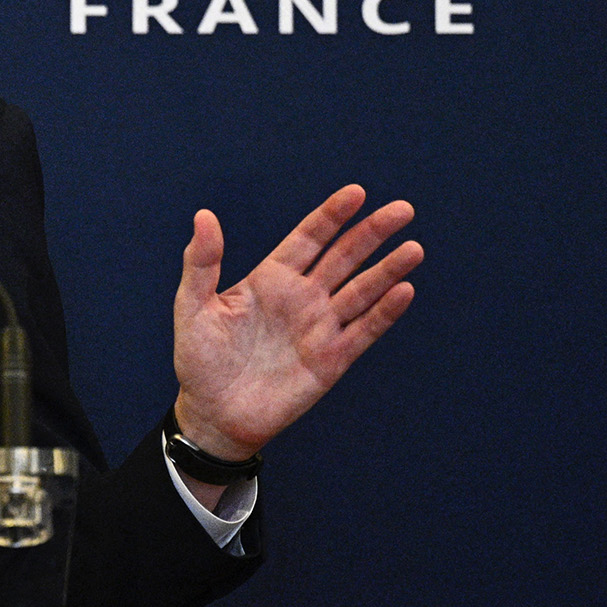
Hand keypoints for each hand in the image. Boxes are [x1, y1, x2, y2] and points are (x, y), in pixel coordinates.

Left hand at [171, 184, 421, 460]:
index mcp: (271, 279)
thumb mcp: (193, 306)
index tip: (356, 192)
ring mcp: (320, 327)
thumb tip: (204, 215)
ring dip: (387, 270)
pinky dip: (384, 311)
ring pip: (362, 290)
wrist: (214, 414)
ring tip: (413, 248)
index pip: (309, 238)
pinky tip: (403, 290)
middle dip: (372, 232)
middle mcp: (302, 297)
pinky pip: (364, 331)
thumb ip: (202, 262)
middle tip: (403, 209)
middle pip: (344, 257)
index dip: (332, 215)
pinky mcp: (332, 360)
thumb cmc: (199, 360)